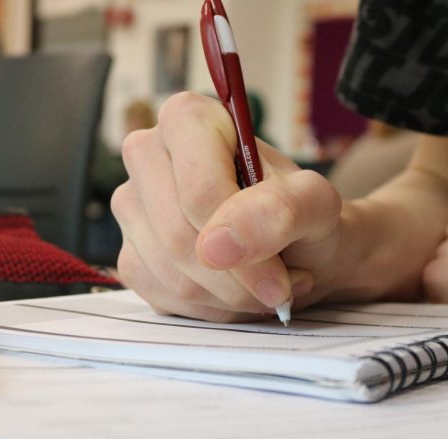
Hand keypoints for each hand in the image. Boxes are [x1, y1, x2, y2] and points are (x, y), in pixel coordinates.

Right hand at [112, 92, 343, 321]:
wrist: (299, 247)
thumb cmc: (302, 214)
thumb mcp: (316, 203)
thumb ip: (280, 210)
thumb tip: (216, 246)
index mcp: (188, 119)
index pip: (199, 191)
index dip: (241, 242)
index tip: (279, 277)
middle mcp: (147, 156)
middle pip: (179, 236)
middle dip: (239, 280)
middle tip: (280, 286)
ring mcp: (132, 208)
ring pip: (171, 274)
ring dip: (229, 298)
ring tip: (264, 285)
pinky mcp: (131, 254)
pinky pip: (161, 296)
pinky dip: (208, 309)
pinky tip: (236, 294)